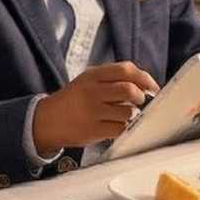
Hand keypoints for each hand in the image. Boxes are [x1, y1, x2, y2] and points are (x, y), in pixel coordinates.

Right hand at [32, 61, 159, 155]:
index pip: (126, 70)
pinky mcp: (93, 130)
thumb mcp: (88, 80)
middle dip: (140, 97)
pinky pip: (120, 129)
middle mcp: (92, 91)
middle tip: (138, 101)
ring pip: (127, 112)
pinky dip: (122, 128)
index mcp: (93, 76)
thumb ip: (112, 78)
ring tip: (121, 114)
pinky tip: (114, 125)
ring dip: (131, 115)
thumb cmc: (73, 100)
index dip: (144, 78)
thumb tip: (144, 83)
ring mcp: (92, 112)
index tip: (152, 87)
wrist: (47, 120)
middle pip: (129, 90)